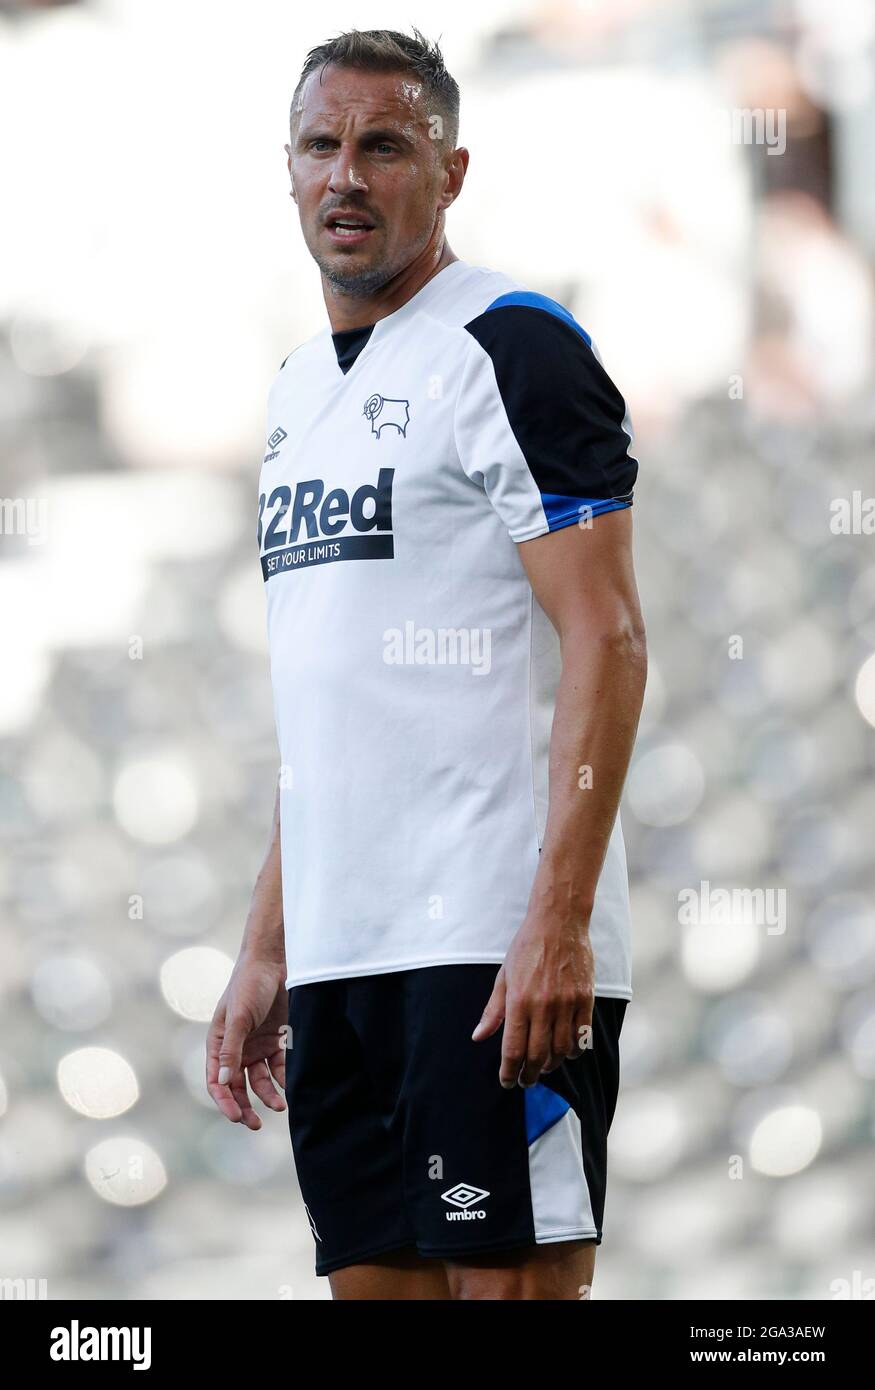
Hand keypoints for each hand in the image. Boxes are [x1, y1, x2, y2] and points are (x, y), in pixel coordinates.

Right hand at [206, 954, 288, 1128]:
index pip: (218, 1081)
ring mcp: (257, 1045)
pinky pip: (280, 1067)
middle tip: (256, 1125)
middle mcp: (237, 1048)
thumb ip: (233, 1049)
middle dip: (245, 1107)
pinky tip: (291, 1085)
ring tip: (281, 1105)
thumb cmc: (249, 985)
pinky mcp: (278, 1040)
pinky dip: (284, 1078)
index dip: (225, 1102)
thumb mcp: (239, 1017)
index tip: (236, 1118)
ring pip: (261, 1081)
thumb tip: (225, 1082)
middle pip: (238, 1087)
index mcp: (220, 1043)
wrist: (276, 961)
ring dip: (268, 1095)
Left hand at [472, 921, 594, 1088]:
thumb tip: (478, 1036)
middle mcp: (543, 1005)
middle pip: (538, 1055)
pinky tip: (566, 1052)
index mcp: (519, 1001)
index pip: (513, 1049)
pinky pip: (582, 1036)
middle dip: (530, 1075)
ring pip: (561, 1050)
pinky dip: (573, 1051)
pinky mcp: (586, 999)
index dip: (509, 1071)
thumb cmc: (527, 947)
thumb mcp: (503, 976)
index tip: (507, 1081)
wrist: (558, 923)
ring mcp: (567, 1003)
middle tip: (526, 1080)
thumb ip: (493, 1010)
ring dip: (551, 1065)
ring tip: (544, 1067)